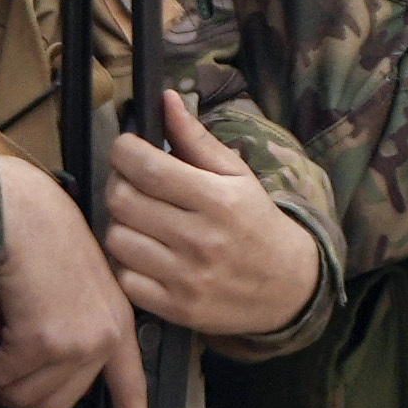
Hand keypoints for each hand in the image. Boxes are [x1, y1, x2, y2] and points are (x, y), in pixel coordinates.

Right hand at [0, 155, 147, 407]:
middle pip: (58, 403)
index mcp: (117, 320)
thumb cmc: (36, 230)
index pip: (132, 388)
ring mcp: (78, 341)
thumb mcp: (74, 279)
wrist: (18, 208)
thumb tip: (36, 361)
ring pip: (25, 394)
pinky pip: (1, 375)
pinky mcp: (45, 341)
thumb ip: (72, 319)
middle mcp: (106, 335)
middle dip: (17, 391)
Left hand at [105, 94, 327, 341]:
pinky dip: (127, 265)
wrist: (290, 287)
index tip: (127, 149)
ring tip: (142, 222)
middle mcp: (202, 239)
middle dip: (119, 185)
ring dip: (122, 226)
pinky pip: (125, 279)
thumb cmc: (256, 223)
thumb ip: (196, 139)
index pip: (145, 167)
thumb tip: (165, 99)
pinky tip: (146, 255)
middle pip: (122, 201)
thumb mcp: (237, 176)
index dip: (123, 151)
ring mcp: (188, 277)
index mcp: (218, 200)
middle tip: (132, 185)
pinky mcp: (177, 308)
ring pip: (117, 240)